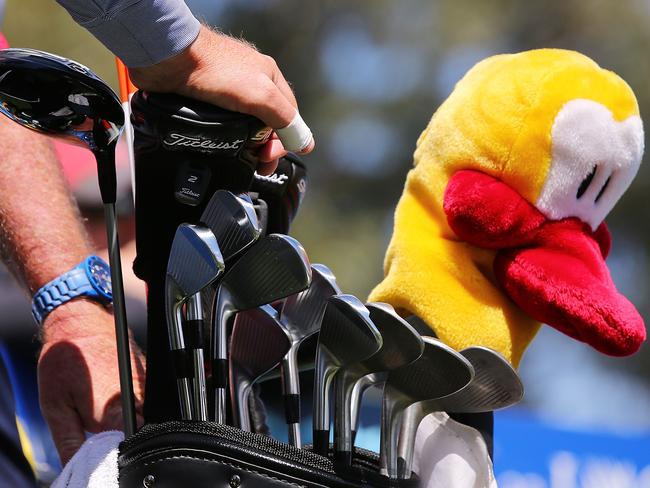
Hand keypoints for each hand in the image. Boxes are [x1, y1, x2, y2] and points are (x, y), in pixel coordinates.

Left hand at [38, 300, 144, 464]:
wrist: (80, 320)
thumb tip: (79, 464)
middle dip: (120, 435)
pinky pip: (146, 399)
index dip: (113, 453)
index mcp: (111, 414)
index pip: (124, 449)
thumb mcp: (54, 407)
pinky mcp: (147, 375)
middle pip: (137, 433)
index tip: (102, 446)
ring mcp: (144, 386)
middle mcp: (135, 400)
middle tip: (98, 423)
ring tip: (104, 403)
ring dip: (127, 417)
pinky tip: (113, 391)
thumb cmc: (66, 360)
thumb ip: (70, 441)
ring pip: (144, 415)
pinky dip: (132, 401)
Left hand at [129, 25, 313, 174]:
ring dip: (247, 144)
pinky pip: (224, 122)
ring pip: (246, 123)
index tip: (272, 158)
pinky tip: (223, 146)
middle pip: (268, 121)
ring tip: (243, 161)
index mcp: (269, 77)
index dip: (286, 139)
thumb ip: (284, 118)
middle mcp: (250, 82)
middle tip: (259, 165)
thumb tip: (306, 143)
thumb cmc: (214, 69)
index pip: (289, 115)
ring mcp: (227, 90)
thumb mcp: (260, 95)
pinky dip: (228, 137)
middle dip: (267, 146)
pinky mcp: (206, 98)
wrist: (168, 58)